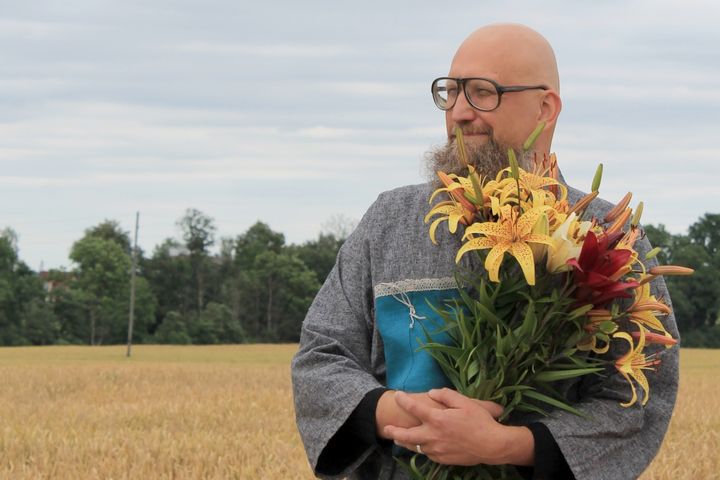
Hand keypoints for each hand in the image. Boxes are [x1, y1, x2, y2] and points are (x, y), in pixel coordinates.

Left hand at [383, 388, 533, 465]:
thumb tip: (432, 392)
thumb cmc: (480, 421)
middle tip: (386, 428)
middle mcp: (433, 435)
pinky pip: (428, 454)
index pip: (414, 408)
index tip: (397, 395)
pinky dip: (423, 449)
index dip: (403, 400)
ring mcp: (437, 449)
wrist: (492, 445)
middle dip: (394, 431)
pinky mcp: (443, 459)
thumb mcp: (465, 402)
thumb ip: (446, 395)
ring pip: (416, 447)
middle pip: (406, 435)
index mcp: (437, 419)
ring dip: (406, 442)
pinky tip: (423, 446)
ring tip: (399, 439)